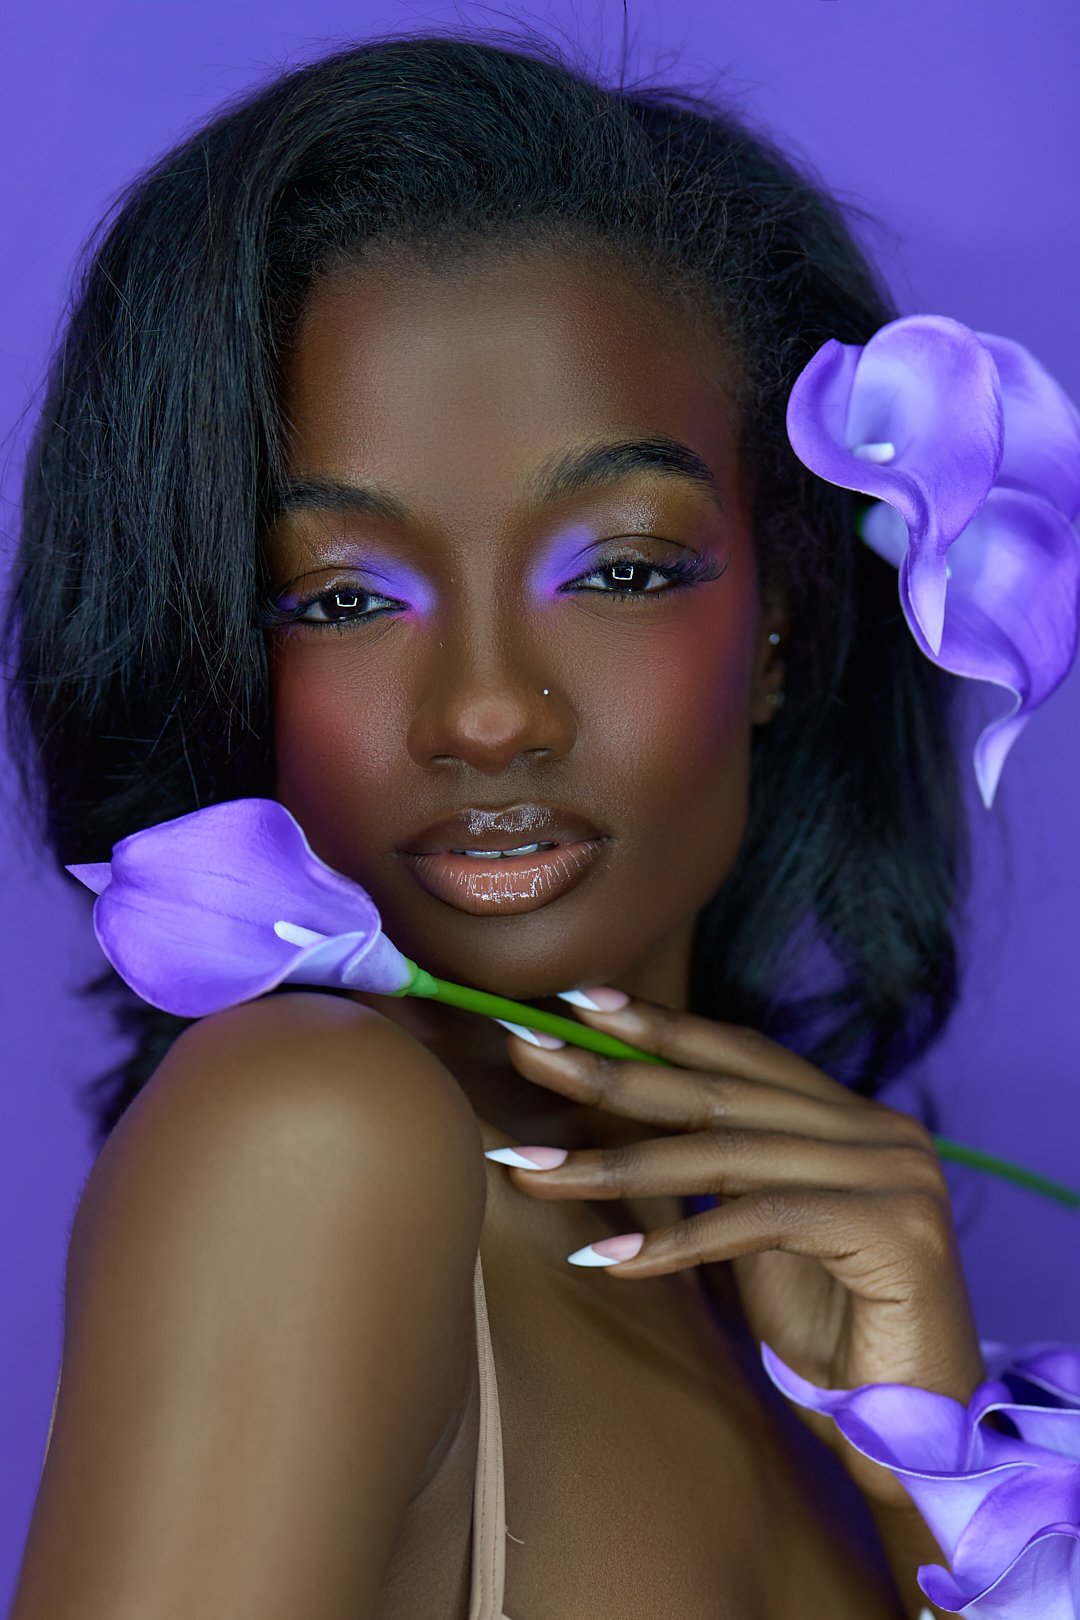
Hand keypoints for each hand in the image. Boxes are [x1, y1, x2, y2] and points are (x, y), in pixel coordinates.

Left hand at [493, 991, 987, 1509]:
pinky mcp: (890, 1228)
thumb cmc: (830, 1331)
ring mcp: (892, 1172)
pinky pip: (755, 1221)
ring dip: (612, 1166)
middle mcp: (880, 1128)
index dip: (658, 1026)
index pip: (740, 1054)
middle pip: (717, 1093)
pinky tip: (606, 1259)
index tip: (576, 1002)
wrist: (913, 1430)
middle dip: (611, 1074)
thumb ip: (725, 1166)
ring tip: (530, 1170)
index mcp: (853, 1115)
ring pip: (722, 1155)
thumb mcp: (762, 1230)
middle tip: (525, 1051)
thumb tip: (625, 1106)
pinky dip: (674, 1242)